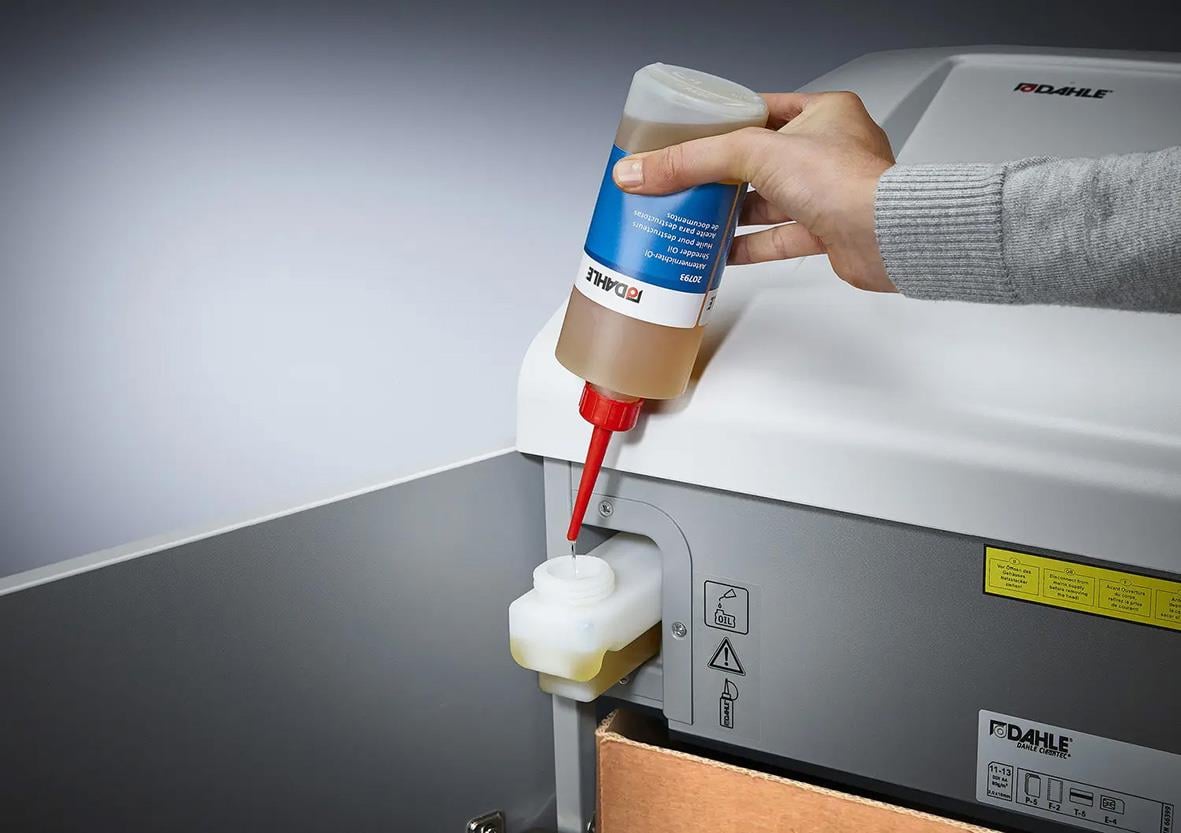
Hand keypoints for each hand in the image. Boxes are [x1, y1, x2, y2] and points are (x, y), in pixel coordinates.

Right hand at [612, 91, 896, 291]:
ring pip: (769, 201)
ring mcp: (829, 194)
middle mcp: (829, 151)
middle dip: (722, 174)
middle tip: (684, 179)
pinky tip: (720, 251)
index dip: (726, 121)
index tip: (691, 134)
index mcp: (824, 113)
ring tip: (694, 215)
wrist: (885, 236)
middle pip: (761, 160)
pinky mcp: (827, 232)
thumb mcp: (753, 153)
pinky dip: (749, 245)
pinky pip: (779, 237)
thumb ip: (692, 161)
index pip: (762, 110)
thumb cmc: (846, 181)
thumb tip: (640, 170)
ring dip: (733, 212)